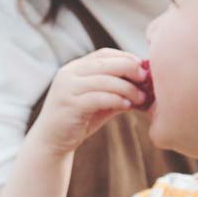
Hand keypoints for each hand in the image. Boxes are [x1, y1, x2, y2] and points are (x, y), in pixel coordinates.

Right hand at [32, 48, 148, 154]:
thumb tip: (144, 84)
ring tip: (140, 97)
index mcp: (75, 68)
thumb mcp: (99, 102)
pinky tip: (128, 106)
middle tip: (146, 78)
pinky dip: (116, 100)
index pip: (103, 54)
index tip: (143, 67)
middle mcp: (68, 74)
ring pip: (103, 80)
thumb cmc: (78, 121)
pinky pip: (98, 97)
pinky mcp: (70, 105)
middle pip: (104, 63)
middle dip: (129, 68)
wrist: (51, 141)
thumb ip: (116, 91)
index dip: (125, 57)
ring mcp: (67, 88)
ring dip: (126, 88)